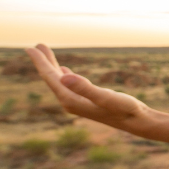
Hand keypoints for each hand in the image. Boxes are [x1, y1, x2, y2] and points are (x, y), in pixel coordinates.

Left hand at [26, 43, 150, 129]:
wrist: (137, 122)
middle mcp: (71, 102)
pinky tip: (64, 71)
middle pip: (52, 79)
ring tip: (46, 53)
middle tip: (36, 46)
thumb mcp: (106, 97)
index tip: (30, 48)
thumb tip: (64, 77)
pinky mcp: (87, 101)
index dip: (41, 62)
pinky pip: (69, 85)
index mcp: (71, 100)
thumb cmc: (124, 110)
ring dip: (53, 66)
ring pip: (60, 81)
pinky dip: (64, 75)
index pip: (51, 78)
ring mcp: (78, 102)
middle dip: (44, 62)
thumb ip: (85, 88)